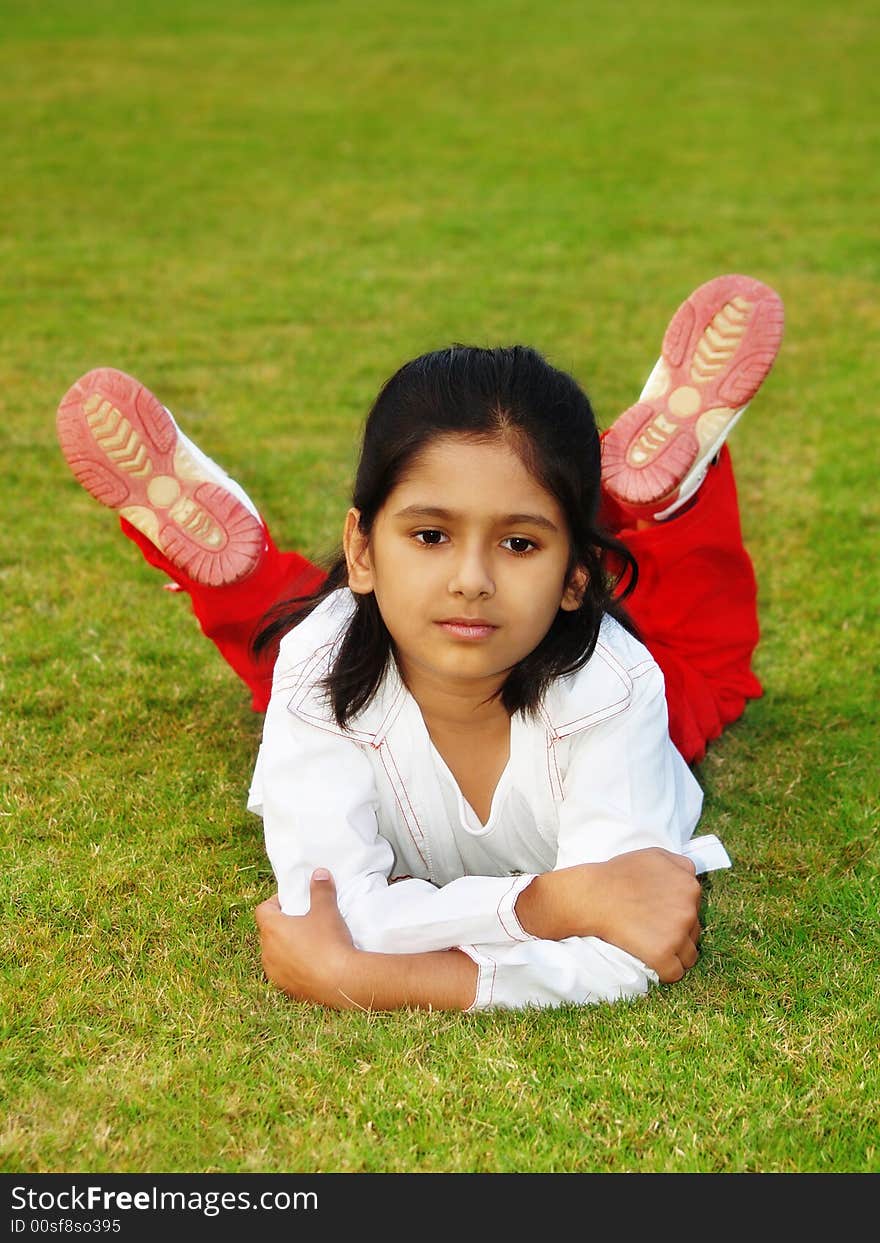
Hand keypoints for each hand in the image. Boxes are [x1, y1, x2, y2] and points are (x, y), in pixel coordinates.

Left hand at [255, 869, 356, 1006]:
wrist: (340, 982)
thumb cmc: (329, 942)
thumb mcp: (327, 910)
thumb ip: (321, 890)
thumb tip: (319, 873)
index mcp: (272, 929)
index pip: (263, 910)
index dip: (275, 902)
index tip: (291, 901)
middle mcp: (267, 951)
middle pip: (268, 932)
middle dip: (282, 925)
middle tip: (302, 921)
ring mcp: (274, 973)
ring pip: (275, 954)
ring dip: (286, 948)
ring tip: (308, 944)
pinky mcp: (285, 989)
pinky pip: (284, 973)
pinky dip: (293, 967)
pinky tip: (311, 965)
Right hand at [580, 849, 701, 981]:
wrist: (593, 896)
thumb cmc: (618, 875)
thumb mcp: (654, 854)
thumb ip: (678, 864)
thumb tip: (690, 877)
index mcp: (690, 884)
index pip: (696, 906)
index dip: (679, 911)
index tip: (662, 914)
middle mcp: (689, 908)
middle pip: (694, 931)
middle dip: (679, 933)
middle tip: (654, 930)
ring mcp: (678, 932)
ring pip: (689, 955)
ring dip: (676, 955)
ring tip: (654, 948)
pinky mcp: (663, 953)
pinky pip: (675, 972)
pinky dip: (665, 972)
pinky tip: (652, 963)